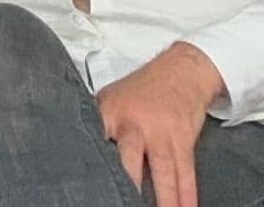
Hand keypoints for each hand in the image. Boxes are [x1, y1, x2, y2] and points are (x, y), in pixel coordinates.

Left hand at [94, 42, 224, 206]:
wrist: (182, 70)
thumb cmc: (140, 90)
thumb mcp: (110, 99)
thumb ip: (97, 125)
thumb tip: (76, 152)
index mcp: (109, 113)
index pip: (95, 138)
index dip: (91, 159)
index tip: (87, 183)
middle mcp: (135, 124)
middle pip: (129, 156)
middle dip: (128, 180)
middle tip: (124, 202)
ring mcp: (162, 133)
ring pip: (163, 170)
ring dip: (164, 198)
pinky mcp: (183, 140)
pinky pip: (185, 172)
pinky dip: (187, 193)